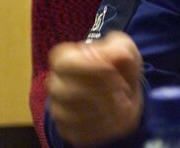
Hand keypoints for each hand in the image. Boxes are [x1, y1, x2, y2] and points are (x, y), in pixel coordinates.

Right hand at [47, 31, 144, 145]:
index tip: (112, 70)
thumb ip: (118, 48)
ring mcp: (58, 109)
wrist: (123, 94)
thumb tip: (113, 56)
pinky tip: (116, 117)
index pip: (63, 62)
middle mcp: (56, 84)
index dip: (89, 67)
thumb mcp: (124, 49)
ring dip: (104, 109)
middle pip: (67, 91)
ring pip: (72, 114)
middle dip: (100, 90)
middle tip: (122, 88)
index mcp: (65, 59)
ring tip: (123, 101)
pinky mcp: (67, 130)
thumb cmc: (119, 66)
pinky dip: (103, 126)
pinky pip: (79, 132)